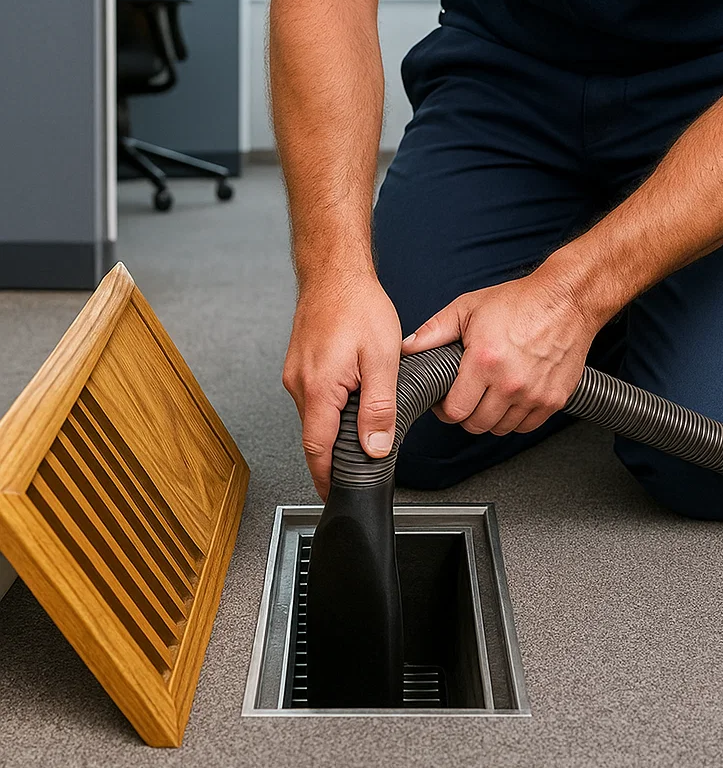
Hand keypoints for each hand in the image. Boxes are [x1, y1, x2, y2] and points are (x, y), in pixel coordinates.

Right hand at [282, 274, 402, 498]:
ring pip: (316, 416)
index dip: (327, 477)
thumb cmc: (358, 306)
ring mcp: (296, 374)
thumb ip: (379, 407)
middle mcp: (299, 385)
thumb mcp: (382, 359)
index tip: (337, 495)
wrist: (335, 272)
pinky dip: (332, 407)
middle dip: (336, 456)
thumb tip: (375, 447)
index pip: (317, 449)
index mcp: (318, 389)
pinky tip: (354, 400)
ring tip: (365, 432)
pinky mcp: (300, 365)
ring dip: (337, 428)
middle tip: (362, 468)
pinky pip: (315, 397)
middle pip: (315, 436)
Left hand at [402, 271, 600, 435]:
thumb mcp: (469, 307)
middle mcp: (510, 382)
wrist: (567, 299)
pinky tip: (510, 400)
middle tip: (465, 399)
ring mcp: (534, 394)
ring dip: (490, 418)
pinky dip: (515, 419)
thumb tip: (408, 348)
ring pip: (501, 429)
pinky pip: (526, 427)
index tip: (445, 402)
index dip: (444, 410)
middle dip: (465, 415)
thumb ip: (434, 330)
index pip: (455, 411)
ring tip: (488, 397)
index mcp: (485, 361)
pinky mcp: (554, 399)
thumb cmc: (521, 301)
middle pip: (476, 425)